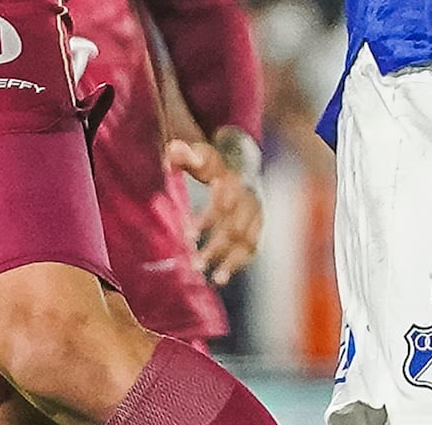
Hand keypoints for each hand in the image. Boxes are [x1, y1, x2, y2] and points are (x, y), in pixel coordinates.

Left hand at [167, 128, 263, 285]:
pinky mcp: (258, 225)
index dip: (206, 220)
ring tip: (215, 279)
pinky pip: (253, 247)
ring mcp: (256, 213)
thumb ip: (183, 152)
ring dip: (232, 261)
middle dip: (216, 247)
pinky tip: (222, 276)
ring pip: (247, 241)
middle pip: (234, 227)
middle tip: (195, 265)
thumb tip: (173, 152)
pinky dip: (240, 262)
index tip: (187, 236)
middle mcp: (249, 198)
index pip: (222, 203)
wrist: (240, 163)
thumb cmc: (211, 162)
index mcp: (233, 179)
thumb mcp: (196, 152)